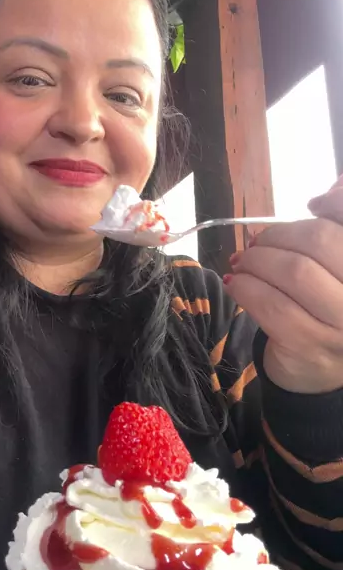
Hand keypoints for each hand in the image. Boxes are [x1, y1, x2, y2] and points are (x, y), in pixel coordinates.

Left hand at [224, 176, 342, 393]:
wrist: (324, 374)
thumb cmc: (332, 309)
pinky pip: (271, 305)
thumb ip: (338, 227)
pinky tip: (236, 284)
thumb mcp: (339, 268)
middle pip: (321, 241)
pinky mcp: (311, 346)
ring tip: (243, 263)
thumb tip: (325, 196)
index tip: (312, 206)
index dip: (335, 203)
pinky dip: (245, 287)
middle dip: (280, 234)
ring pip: (295, 272)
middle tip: (259, 242)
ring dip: (257, 260)